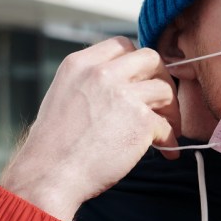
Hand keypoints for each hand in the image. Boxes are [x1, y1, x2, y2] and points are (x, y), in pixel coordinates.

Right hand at [0, 37, 180, 220]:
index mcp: (80, 64)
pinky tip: (166, 151)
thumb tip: (122, 86)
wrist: (49, 175)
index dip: (137, 63)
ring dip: (170, 110)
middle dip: (161, 77)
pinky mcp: (140, 122)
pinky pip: (167, 126)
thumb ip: (90, 83)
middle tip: (161, 100)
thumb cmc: (53, 146)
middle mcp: (102, 73)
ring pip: (164, 89)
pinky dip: (170, 140)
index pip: (121, 45)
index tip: (141, 80)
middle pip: (150, 58)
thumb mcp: (63, 96)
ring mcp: (123, 95)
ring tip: (167, 127)